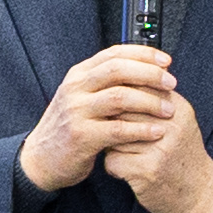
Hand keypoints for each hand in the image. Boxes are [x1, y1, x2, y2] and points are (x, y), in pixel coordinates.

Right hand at [18, 42, 174, 196]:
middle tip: (171, 83)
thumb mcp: (83, 98)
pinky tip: (157, 131)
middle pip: (118, 70)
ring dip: (149, 102)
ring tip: (169, 110)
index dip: (144, 54)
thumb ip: (107, 83)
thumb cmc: (70, 128)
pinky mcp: (81, 136)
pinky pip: (118, 129)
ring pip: (120, 97)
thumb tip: (146, 69)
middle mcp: (76, 88)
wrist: (41, 159)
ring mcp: (76, 111)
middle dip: (150, 74)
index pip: (114, 53)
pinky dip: (141, 129)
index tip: (167, 61)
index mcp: (79, 75)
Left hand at [104, 72, 212, 212]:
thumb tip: (119, 79)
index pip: (137, 87)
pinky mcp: (147, 172)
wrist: (197, 194)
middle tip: (110, 131)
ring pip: (113, 136)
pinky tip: (125, 172)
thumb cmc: (180, 153)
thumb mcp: (176, 121)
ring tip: (121, 153)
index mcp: (177, 108)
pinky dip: (113, 168)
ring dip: (110, 145)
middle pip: (122, 110)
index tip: (112, 108)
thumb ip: (154, 101)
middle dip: (111, 121)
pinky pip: (112, 162)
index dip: (118, 96)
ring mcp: (160, 149)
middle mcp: (170, 126)